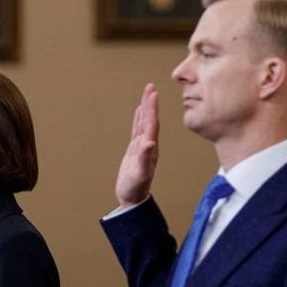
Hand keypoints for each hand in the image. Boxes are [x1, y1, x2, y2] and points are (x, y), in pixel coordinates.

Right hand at [115, 84, 159, 209]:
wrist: (133, 199)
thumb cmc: (135, 189)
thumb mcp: (138, 174)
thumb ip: (143, 158)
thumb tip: (149, 142)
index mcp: (150, 149)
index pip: (152, 124)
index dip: (152, 109)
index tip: (153, 94)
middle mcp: (148, 145)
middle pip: (150, 120)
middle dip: (150, 103)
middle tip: (150, 87)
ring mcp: (142, 146)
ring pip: (145, 122)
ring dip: (146, 108)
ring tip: (147, 93)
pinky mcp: (135, 150)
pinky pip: (138, 130)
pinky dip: (139, 119)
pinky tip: (140, 111)